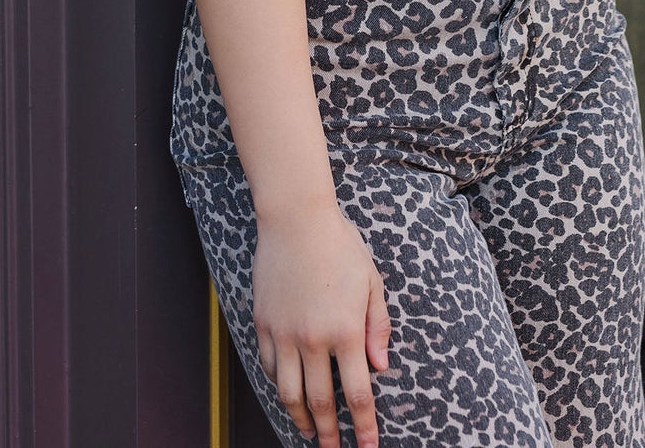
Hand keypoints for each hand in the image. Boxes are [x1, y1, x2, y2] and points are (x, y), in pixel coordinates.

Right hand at [252, 203, 392, 447]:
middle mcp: (313, 339)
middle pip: (320, 401)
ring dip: (300, 419)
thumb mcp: (371, 281)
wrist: (296, 219)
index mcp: (345, 329)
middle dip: (331, 433)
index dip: (364, 426)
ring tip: (310, 433)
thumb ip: (377, 325)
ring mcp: (285, 333)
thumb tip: (381, 366)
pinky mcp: (264, 324)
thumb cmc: (339, 245)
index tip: (370, 446)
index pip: (357, 392)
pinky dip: (279, 387)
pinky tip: (288, 393)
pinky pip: (271, 367)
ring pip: (290, 393)